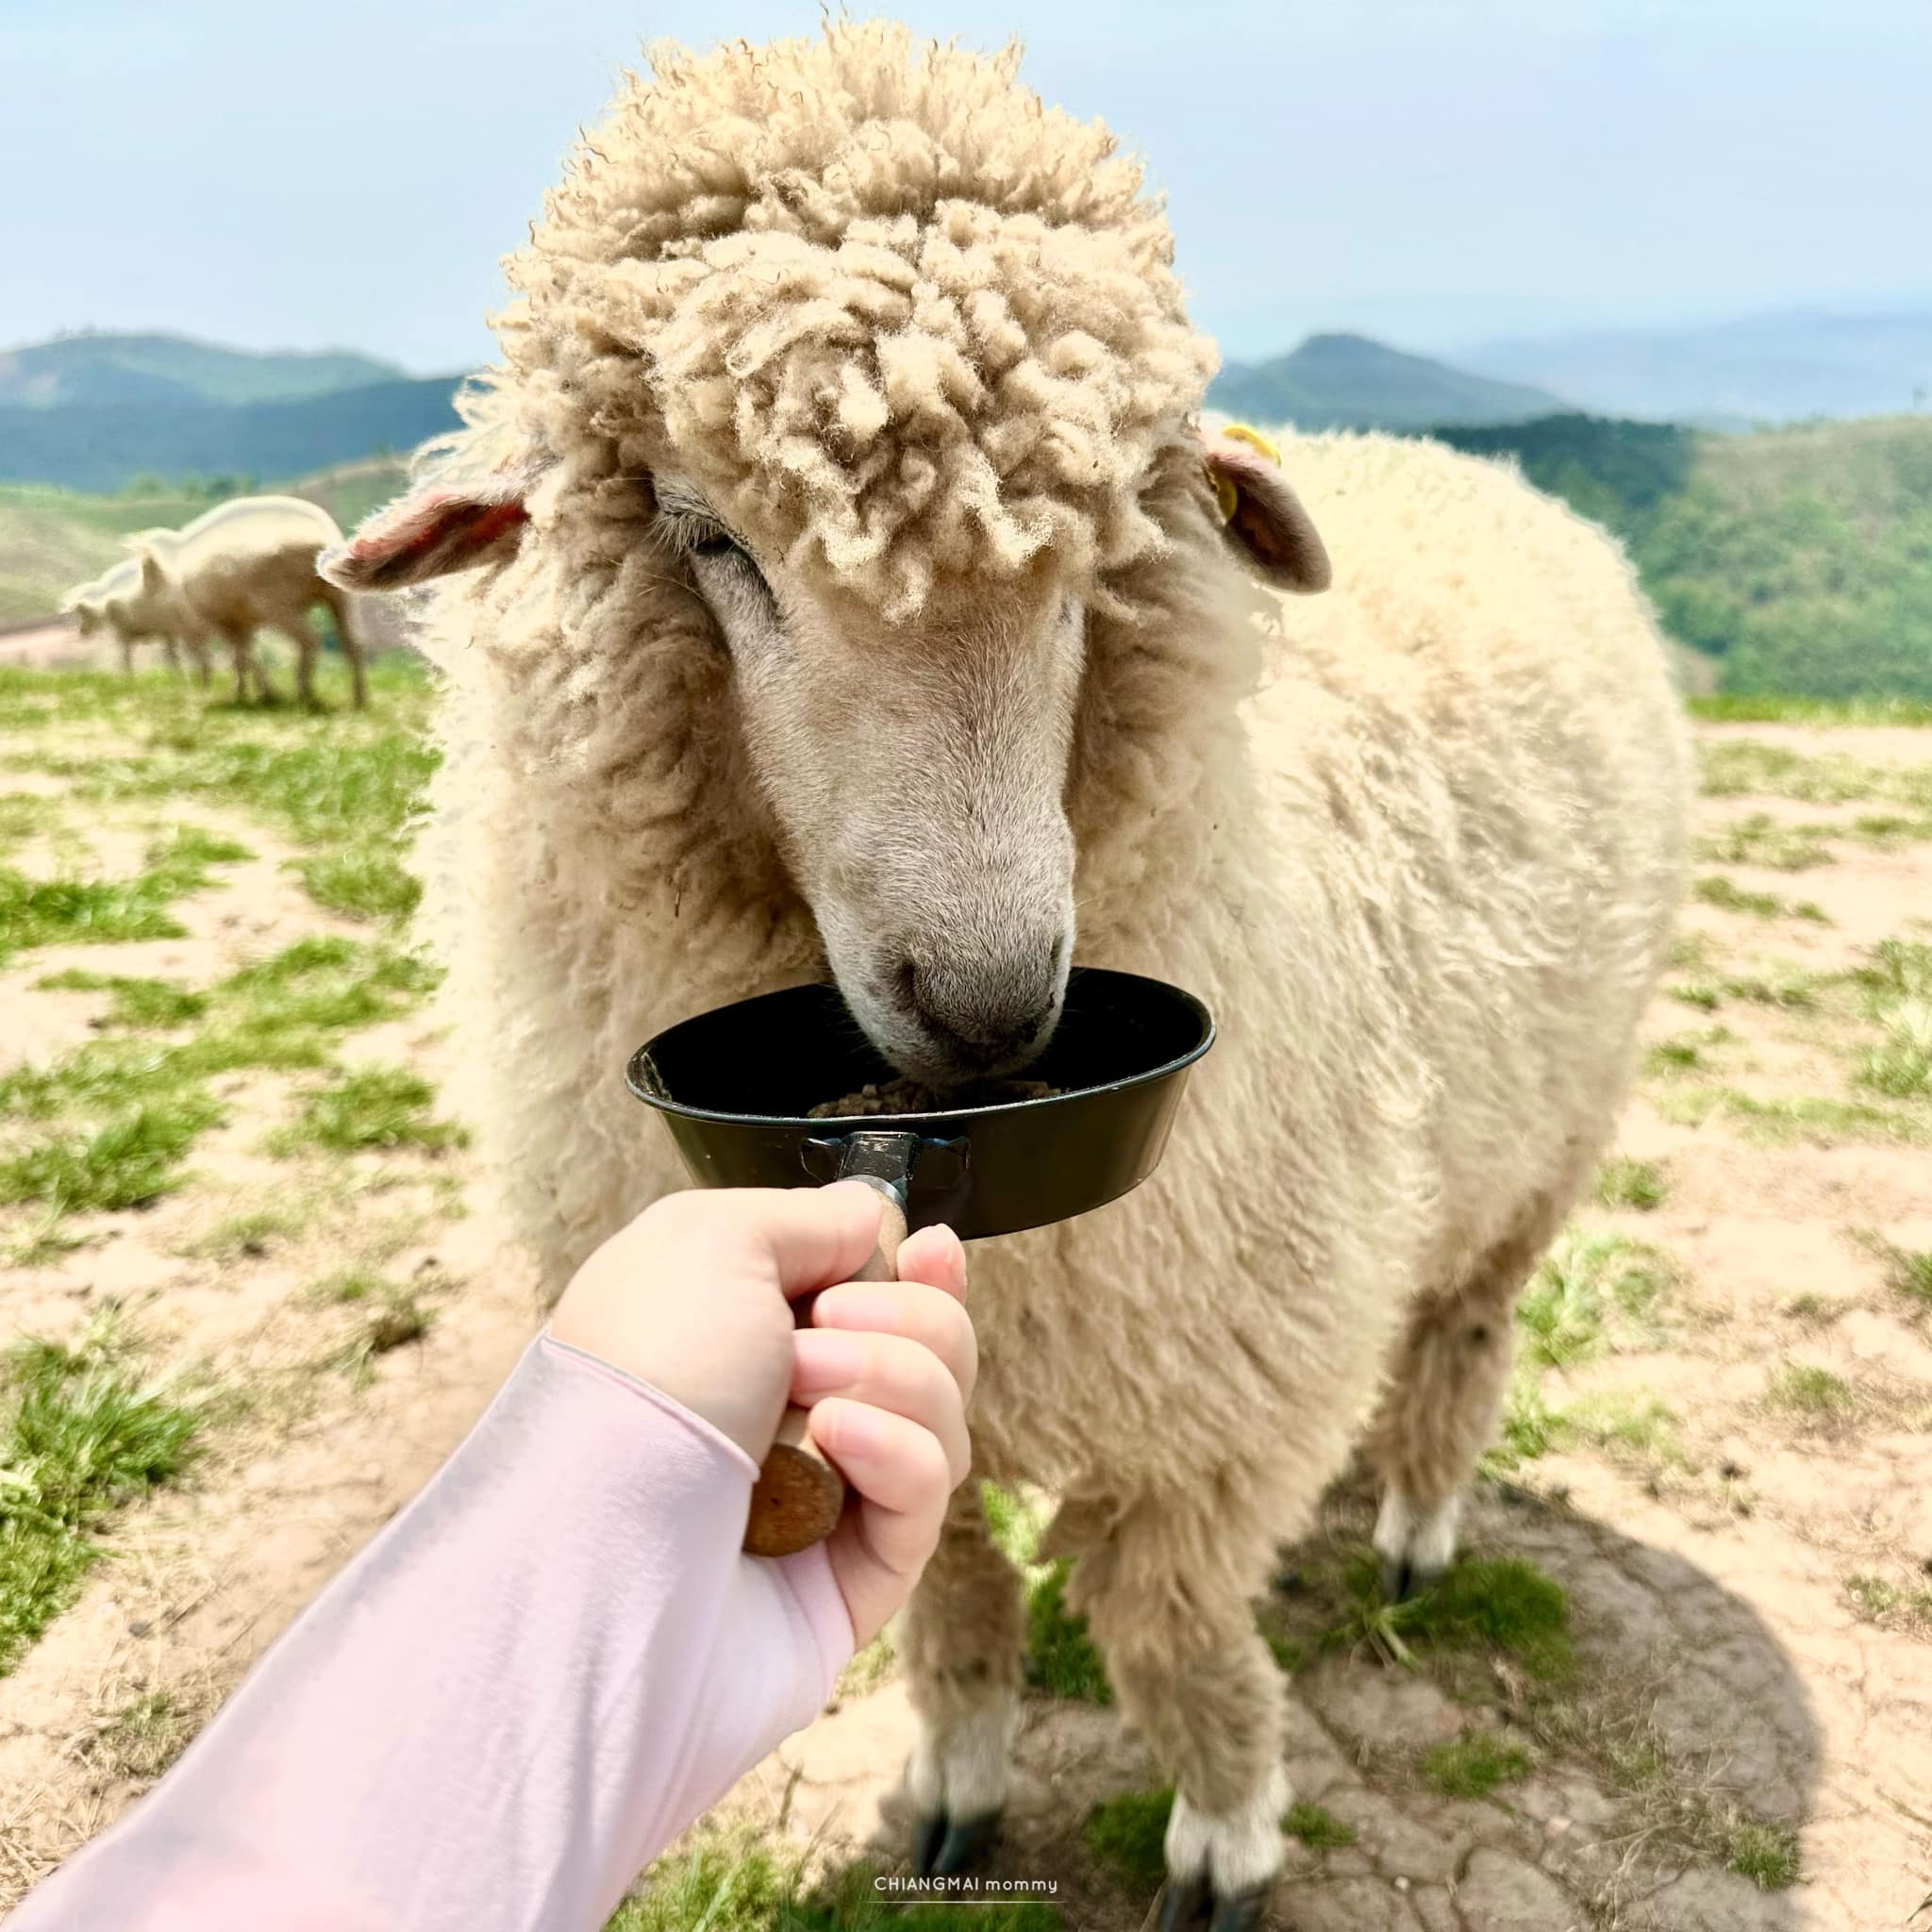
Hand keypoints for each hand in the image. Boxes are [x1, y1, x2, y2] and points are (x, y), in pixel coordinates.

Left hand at [548, 1184, 973, 1645]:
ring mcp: (829, 1495)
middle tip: (823, 1327)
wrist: (597, 1540)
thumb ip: (812, 1219)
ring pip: (940, 1415)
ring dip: (894, 1377)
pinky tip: (839, 1439)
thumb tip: (874, 1222)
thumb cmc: (642, 1376)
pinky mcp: (857, 1576)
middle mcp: (793, 1407)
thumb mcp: (714, 1241)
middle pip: (932, 1345)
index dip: (921, 1271)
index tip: (928, 1252)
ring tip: (811, 1393)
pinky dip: (898, 1450)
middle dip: (902, 1318)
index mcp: (752, 1327)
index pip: (883, 1292)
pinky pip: (927, 1495)